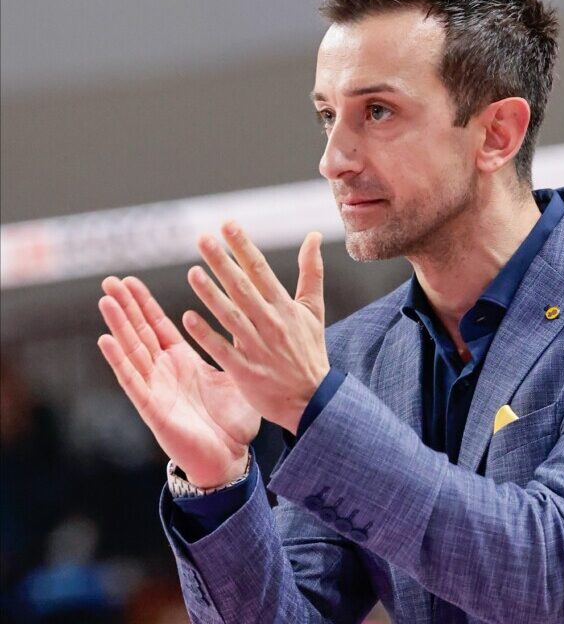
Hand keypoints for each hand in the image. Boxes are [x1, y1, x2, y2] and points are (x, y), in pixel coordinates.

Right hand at [97, 275, 259, 488]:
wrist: (230, 458)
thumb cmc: (233, 422)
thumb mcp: (236, 376)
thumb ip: (235, 350)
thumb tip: (248, 321)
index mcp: (184, 362)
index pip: (159, 326)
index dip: (144, 304)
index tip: (130, 280)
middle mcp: (165, 372)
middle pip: (140, 333)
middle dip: (125, 307)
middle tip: (110, 280)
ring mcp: (156, 389)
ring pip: (132, 352)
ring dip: (118, 326)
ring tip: (105, 301)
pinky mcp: (153, 409)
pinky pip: (133, 382)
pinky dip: (119, 361)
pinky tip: (105, 340)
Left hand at [181, 224, 329, 435]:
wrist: (313, 399)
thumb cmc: (309, 352)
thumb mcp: (314, 310)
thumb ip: (311, 272)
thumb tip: (312, 236)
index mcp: (285, 308)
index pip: (261, 271)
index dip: (244, 247)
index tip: (227, 224)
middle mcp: (272, 324)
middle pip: (243, 289)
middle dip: (222, 263)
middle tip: (202, 239)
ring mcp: (259, 348)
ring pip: (231, 317)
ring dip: (211, 295)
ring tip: (192, 273)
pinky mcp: (247, 372)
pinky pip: (223, 350)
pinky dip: (207, 335)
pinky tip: (189, 318)